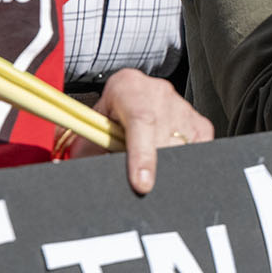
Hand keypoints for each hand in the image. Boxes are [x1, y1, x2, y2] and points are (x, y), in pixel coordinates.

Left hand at [76, 70, 211, 194]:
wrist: (130, 95)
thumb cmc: (107, 118)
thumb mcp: (91, 128)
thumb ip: (84, 146)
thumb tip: (70, 172)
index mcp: (128, 87)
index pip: (142, 121)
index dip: (142, 155)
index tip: (141, 185)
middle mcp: (159, 92)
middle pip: (164, 140)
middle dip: (154, 167)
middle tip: (139, 184)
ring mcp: (182, 107)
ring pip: (183, 149)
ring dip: (166, 165)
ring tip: (148, 166)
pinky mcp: (200, 123)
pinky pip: (197, 152)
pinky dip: (181, 163)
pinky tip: (165, 161)